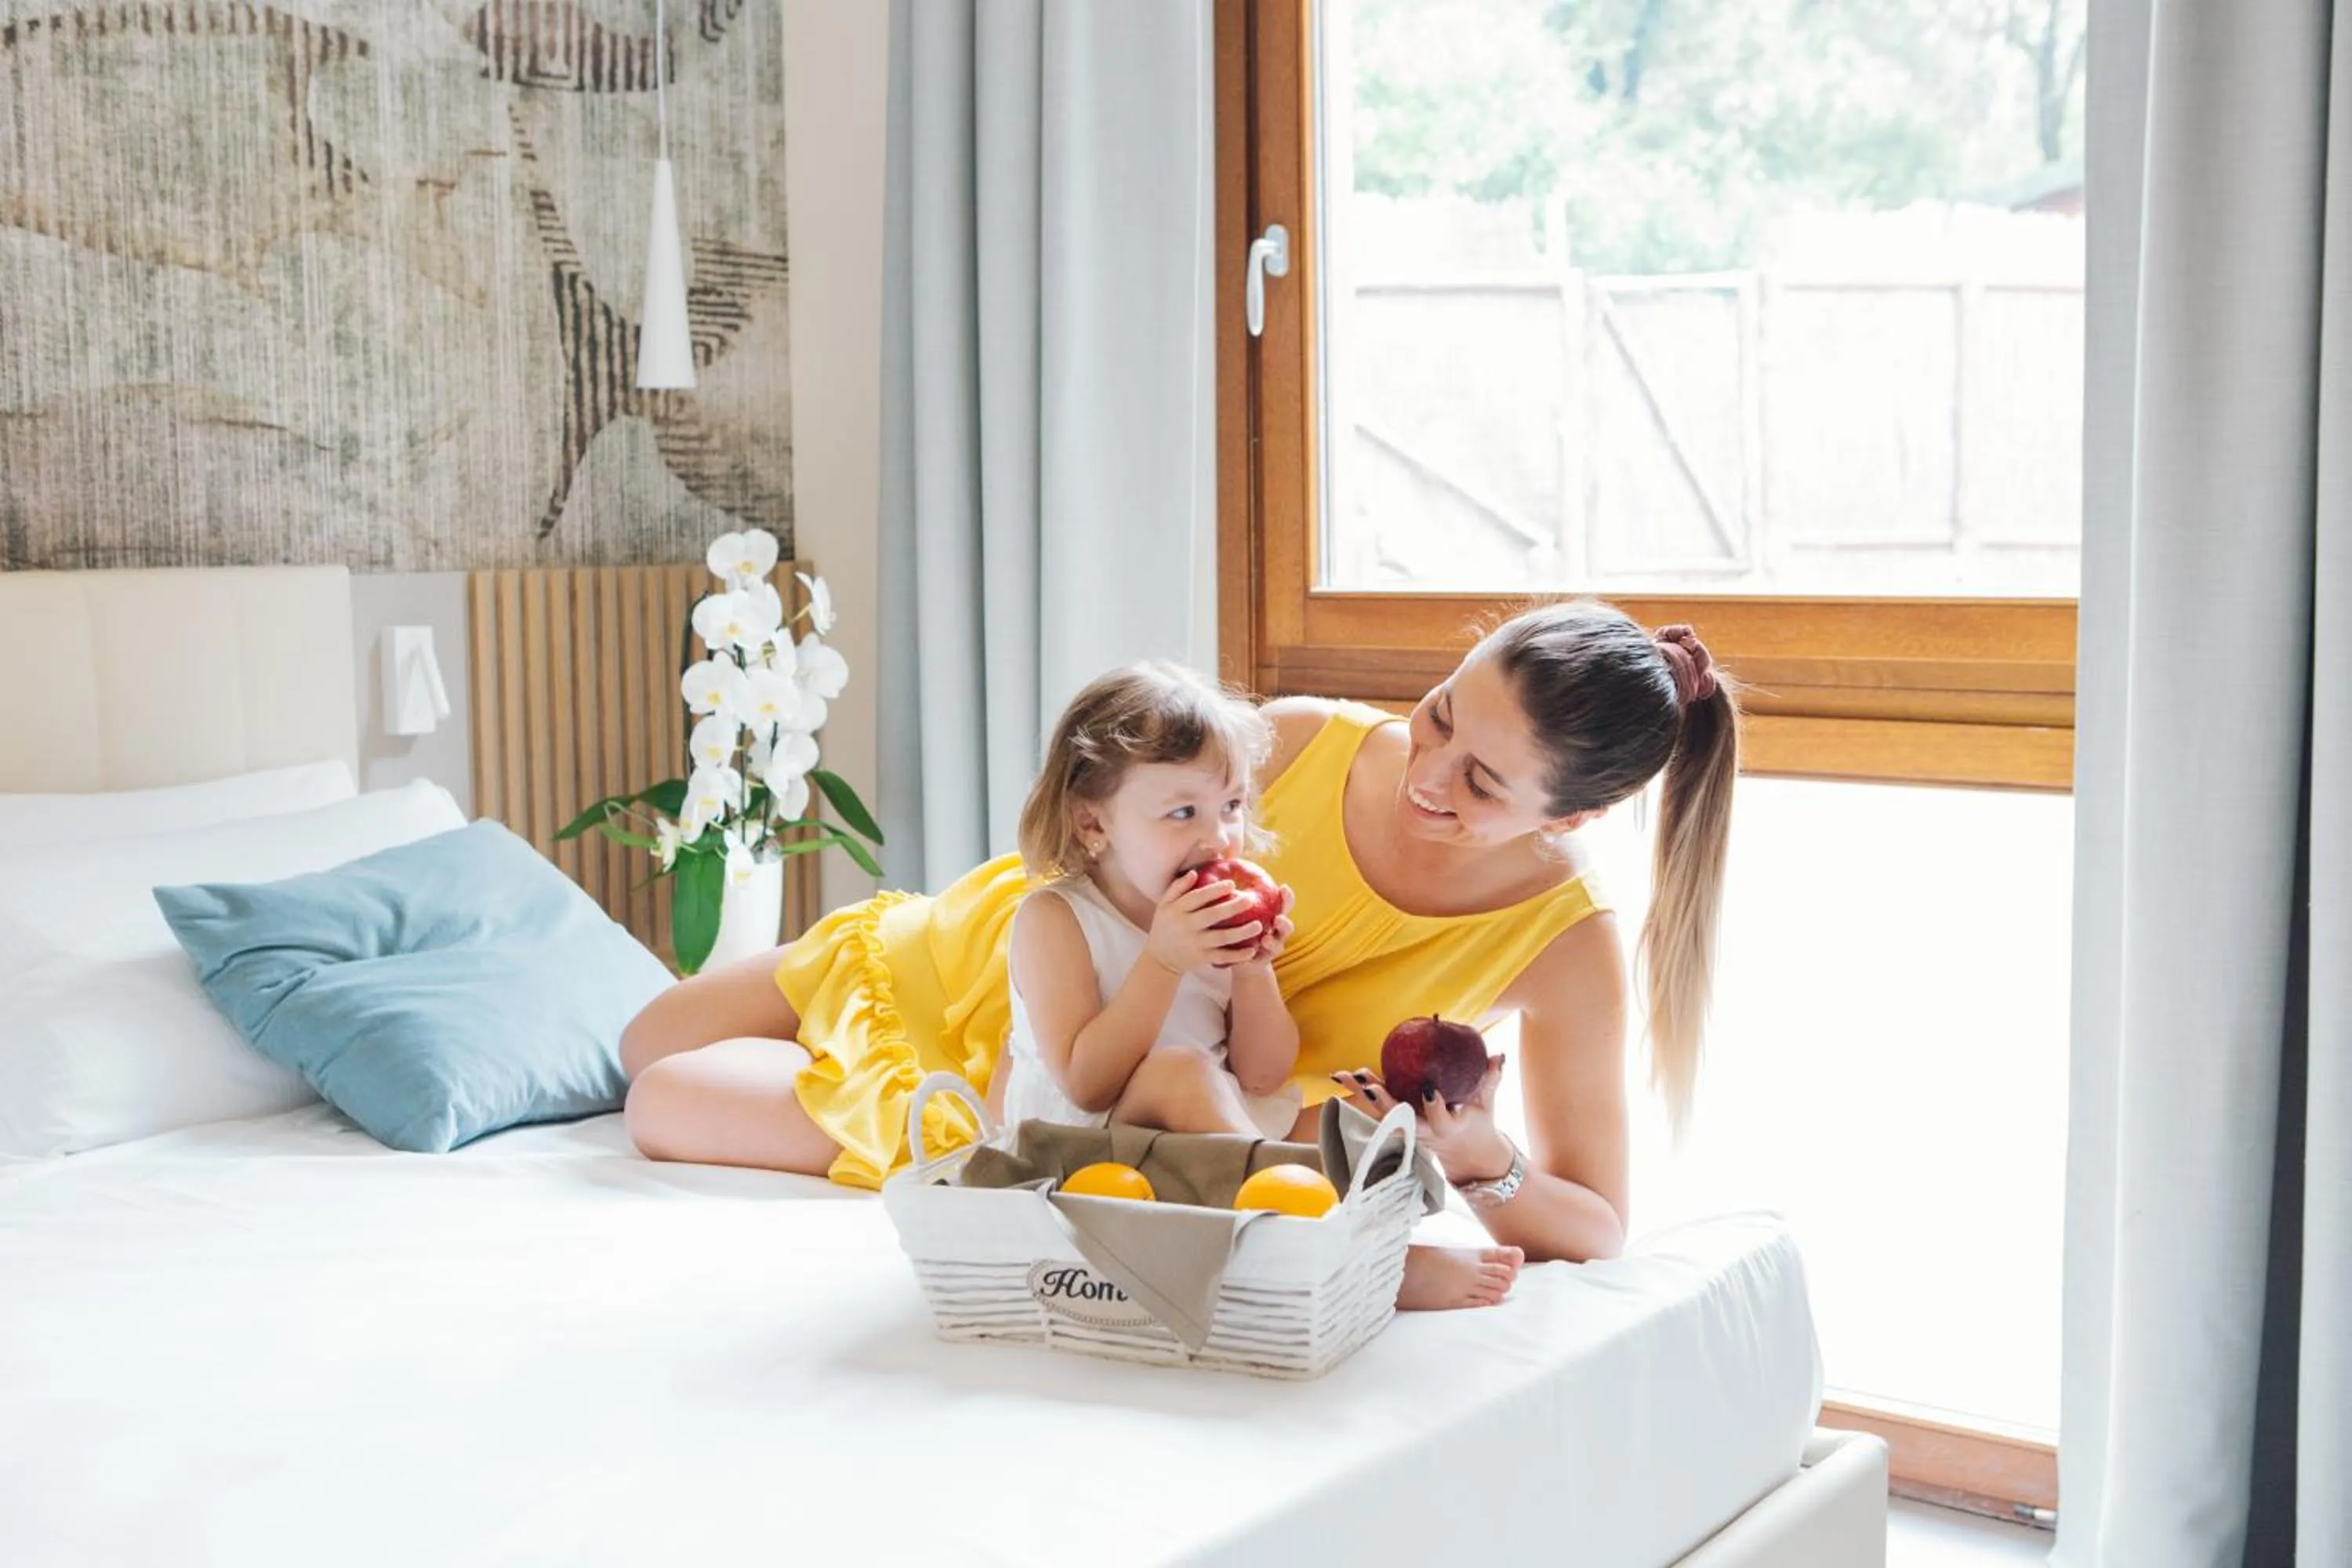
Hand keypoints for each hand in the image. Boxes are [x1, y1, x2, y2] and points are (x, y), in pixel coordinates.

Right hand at [1145, 869, 1262, 975]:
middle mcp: (1187, 926)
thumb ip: (1177, 888)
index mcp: (1178, 910)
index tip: (1232, 884)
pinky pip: (1222, 957)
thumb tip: (1194, 872)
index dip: (1214, 890)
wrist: (1160, 958)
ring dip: (1241, 932)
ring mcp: (1195, 943)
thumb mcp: (1164, 905)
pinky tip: (1252, 950)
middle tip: (1251, 900)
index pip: (1197, 897)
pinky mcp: (1202, 958)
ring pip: (1221, 938)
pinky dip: (1237, 955)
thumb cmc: (1165, 925)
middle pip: (1212, 916)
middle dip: (1232, 908)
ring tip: (1259, 925)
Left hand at [1233, 886, 1295, 969]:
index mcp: (1273, 914)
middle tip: (1278, 919)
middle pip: (1287, 926)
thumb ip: (1236, 886)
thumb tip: (1226, 854)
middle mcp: (1276, 931)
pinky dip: (1255, 958)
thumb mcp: (1239, 905)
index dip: (1286, 896)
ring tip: (1265, 939)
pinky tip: (1248, 956)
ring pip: (1278, 944)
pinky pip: (1261, 959)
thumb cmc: (1238, 922)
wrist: (1238, 954)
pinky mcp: (1261, 961)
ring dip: (1273, 942)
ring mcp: (1271, 947)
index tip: (1283, 887)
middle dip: (1285, 922)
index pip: (1284, 903)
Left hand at [1330, 1053, 1514, 1185]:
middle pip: (1400, 1119)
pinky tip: (1343, 1077)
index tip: (1429, 1090)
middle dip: (1384, 1102)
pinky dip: (1360, 1093)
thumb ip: (1490, 1080)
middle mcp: (1424, 1132)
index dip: (1434, 1106)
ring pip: (1381, 1114)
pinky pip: (1376, 1109)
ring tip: (1344, 1075)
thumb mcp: (1486, 1107)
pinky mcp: (1397, 1125)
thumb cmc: (1478, 1125)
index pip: (1440, 1118)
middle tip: (1368, 1084)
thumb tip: (1497, 1056)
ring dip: (1362, 1094)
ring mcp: (1408, 1130)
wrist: (1468, 1157)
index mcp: (1448, 1127)